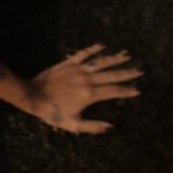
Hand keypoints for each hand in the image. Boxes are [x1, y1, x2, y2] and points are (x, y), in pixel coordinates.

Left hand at [25, 43, 143, 133]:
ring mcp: (78, 70)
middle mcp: (87, 80)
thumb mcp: (72, 124)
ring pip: (101, 62)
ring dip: (115, 58)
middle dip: (127, 73)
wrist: (32, 96)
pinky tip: (102, 45)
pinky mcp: (68, 63)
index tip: (138, 90)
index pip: (114, 91)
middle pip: (112, 75)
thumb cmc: (51, 112)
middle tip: (140, 70)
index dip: (127, 91)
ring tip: (127, 55)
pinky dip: (93, 49)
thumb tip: (111, 127)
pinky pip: (83, 54)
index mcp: (89, 95)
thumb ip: (92, 126)